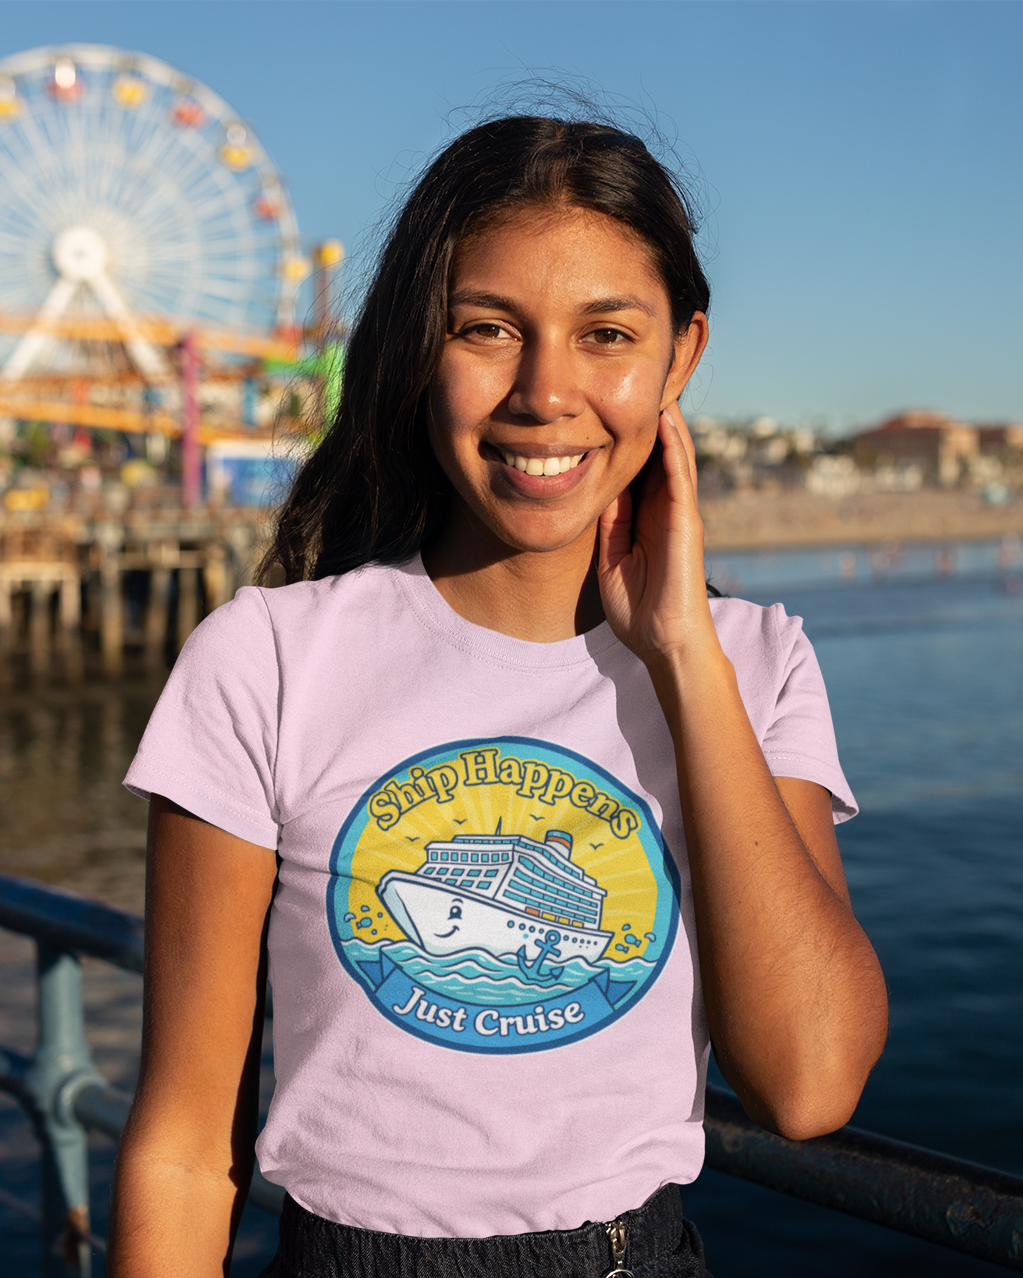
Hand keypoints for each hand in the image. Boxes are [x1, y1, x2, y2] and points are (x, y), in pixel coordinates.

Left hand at [597, 402, 718, 666]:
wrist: (664, 643)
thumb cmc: (640, 610)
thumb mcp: (613, 558)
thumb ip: (612, 524)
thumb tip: (602, 489)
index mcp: (647, 517)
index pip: (639, 466)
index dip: (627, 435)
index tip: (608, 403)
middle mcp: (666, 509)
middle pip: (658, 453)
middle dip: (648, 418)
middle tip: (637, 378)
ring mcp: (679, 513)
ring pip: (674, 456)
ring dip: (667, 420)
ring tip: (657, 383)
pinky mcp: (686, 522)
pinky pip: (680, 477)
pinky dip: (674, 447)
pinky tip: (667, 420)